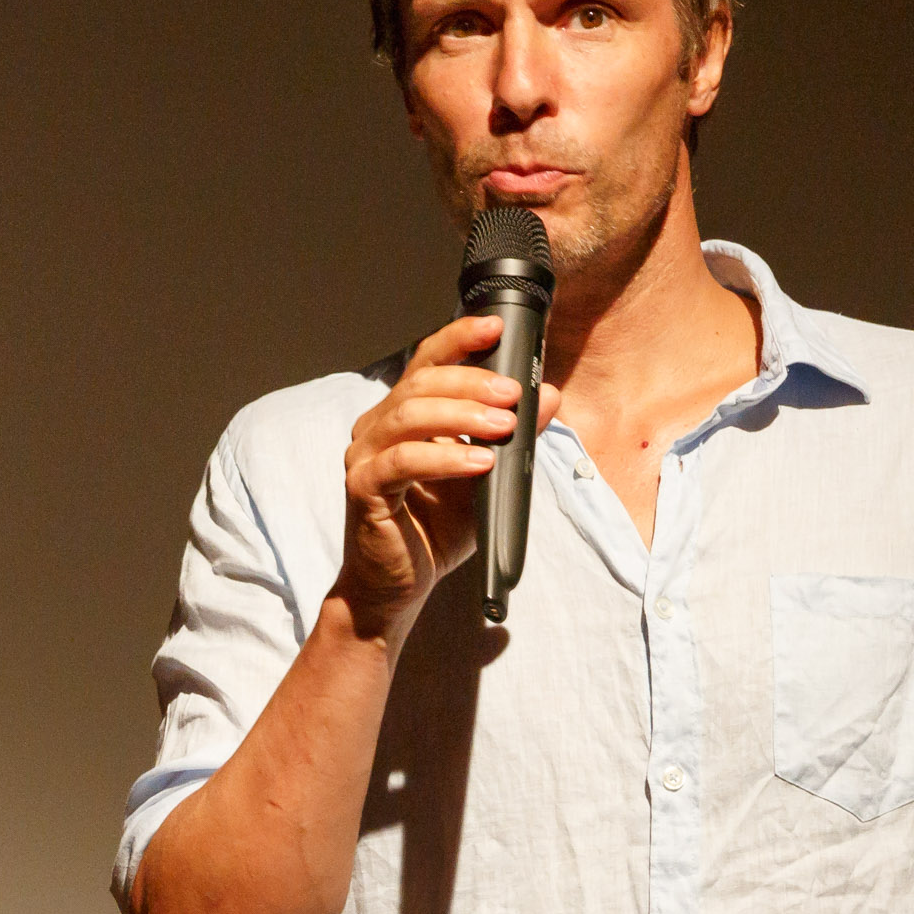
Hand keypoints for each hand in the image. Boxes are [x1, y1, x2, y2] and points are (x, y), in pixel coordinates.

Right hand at [335, 316, 530, 633]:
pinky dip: (445, 457)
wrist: (396, 586)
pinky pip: (402, 462)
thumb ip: (514, 436)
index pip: (427, 361)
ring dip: (462, 415)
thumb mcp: (487, 477)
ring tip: (505, 426)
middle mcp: (377, 428)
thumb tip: (550, 396)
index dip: (458, 338)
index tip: (495, 326)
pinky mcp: (362, 490)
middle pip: (421, 384)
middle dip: (472, 382)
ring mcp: (365, 457)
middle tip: (514, 393)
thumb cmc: (434, 531)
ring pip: (409, 416)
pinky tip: (478, 461)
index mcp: (402, 415)